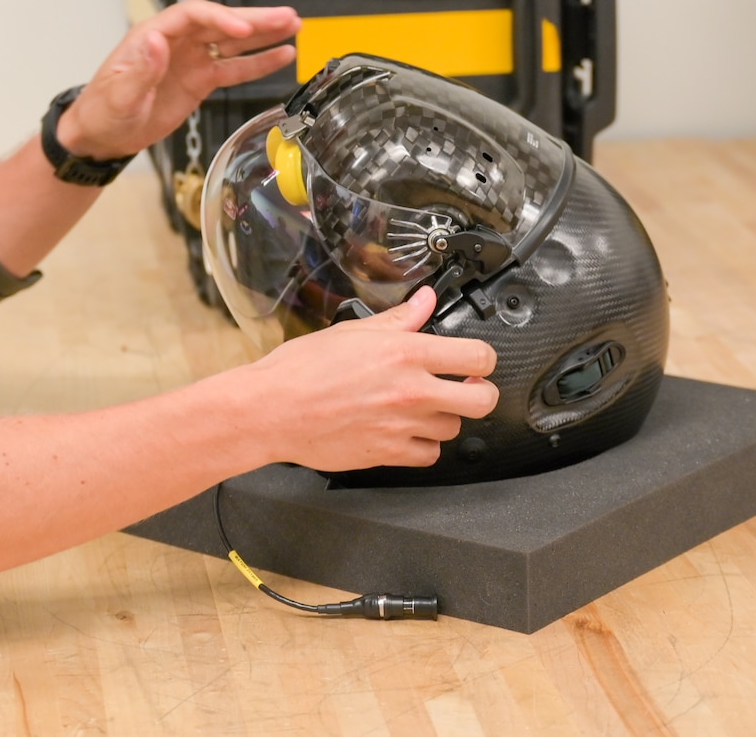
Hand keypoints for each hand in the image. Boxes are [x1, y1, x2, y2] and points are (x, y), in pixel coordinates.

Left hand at [58, 0, 301, 158]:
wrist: (103, 135)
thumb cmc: (103, 111)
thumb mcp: (118, 95)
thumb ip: (139, 70)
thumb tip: (156, 41)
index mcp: (152, 36)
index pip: (192, 16)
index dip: (219, 19)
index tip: (241, 28)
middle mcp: (176, 42)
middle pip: (219, 22)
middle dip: (252, 19)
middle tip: (285, 16)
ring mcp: (191, 59)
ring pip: (232, 41)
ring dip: (262, 34)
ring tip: (293, 26)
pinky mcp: (201, 80)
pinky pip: (234, 68)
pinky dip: (258, 63)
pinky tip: (281, 55)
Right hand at [238, 288, 499, 472]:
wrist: (272, 410)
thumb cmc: (301, 371)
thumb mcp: (351, 331)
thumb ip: (398, 319)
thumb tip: (424, 300)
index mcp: (405, 353)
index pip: (478, 357)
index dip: (483, 358)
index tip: (473, 360)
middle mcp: (411, 391)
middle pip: (483, 400)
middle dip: (480, 392)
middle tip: (465, 387)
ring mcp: (403, 426)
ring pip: (454, 428)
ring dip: (443, 417)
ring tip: (420, 406)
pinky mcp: (390, 454)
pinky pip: (429, 455)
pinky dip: (423, 445)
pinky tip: (406, 430)